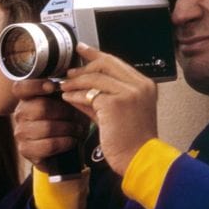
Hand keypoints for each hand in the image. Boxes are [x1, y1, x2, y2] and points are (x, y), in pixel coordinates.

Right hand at [11, 79, 89, 169]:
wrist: (65, 150)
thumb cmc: (66, 122)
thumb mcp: (66, 103)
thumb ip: (64, 92)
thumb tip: (68, 85)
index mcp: (27, 99)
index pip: (21, 88)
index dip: (36, 85)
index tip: (53, 87)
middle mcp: (20, 114)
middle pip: (41, 107)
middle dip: (65, 112)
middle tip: (77, 116)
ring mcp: (20, 133)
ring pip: (47, 127)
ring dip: (68, 128)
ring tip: (77, 130)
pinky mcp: (25, 150)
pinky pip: (49, 145)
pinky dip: (65, 142)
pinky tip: (72, 141)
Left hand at [59, 43, 158, 175]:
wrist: (139, 159)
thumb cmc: (131, 141)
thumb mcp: (117, 113)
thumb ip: (101, 98)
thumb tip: (79, 88)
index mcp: (144, 85)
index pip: (117, 62)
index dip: (96, 55)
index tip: (82, 49)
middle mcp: (139, 85)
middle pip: (106, 64)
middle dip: (84, 66)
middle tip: (69, 72)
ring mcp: (128, 93)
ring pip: (95, 78)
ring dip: (76, 82)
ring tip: (64, 86)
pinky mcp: (115, 103)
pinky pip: (89, 94)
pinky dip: (75, 95)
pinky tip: (68, 98)